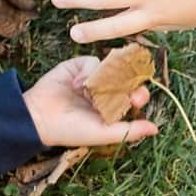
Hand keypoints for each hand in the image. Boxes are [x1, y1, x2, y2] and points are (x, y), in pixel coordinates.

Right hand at [23, 55, 160, 146]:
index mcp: (112, 109)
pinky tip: (78, 84)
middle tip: (130, 88)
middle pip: (126, 80)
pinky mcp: (80, 66)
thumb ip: (129, 130)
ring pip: (111, 69)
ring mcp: (92, 78)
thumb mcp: (103, 133)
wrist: (39, 116)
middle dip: (129, 83)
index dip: (138, 96)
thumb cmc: (71, 130)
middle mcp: (105, 92)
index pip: (133, 97)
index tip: (138, 97)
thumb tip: (156, 128)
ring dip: (106, 78)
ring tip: (91, 92)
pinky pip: (94, 61)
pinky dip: (89, 71)